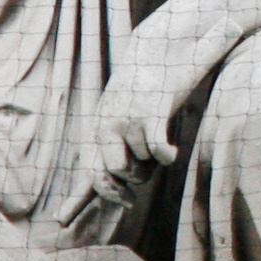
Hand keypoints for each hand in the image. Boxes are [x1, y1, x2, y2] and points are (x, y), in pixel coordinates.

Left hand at [66, 63, 189, 239]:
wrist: (156, 49)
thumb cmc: (139, 90)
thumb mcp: (115, 116)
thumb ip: (108, 149)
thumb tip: (103, 185)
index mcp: (97, 128)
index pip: (90, 171)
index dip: (93, 195)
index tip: (92, 211)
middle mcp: (106, 125)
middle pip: (114, 174)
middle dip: (130, 182)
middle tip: (140, 180)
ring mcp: (128, 119)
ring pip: (140, 163)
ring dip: (152, 163)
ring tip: (158, 147)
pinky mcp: (152, 112)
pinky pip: (158, 150)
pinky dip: (166, 155)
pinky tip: (171, 152)